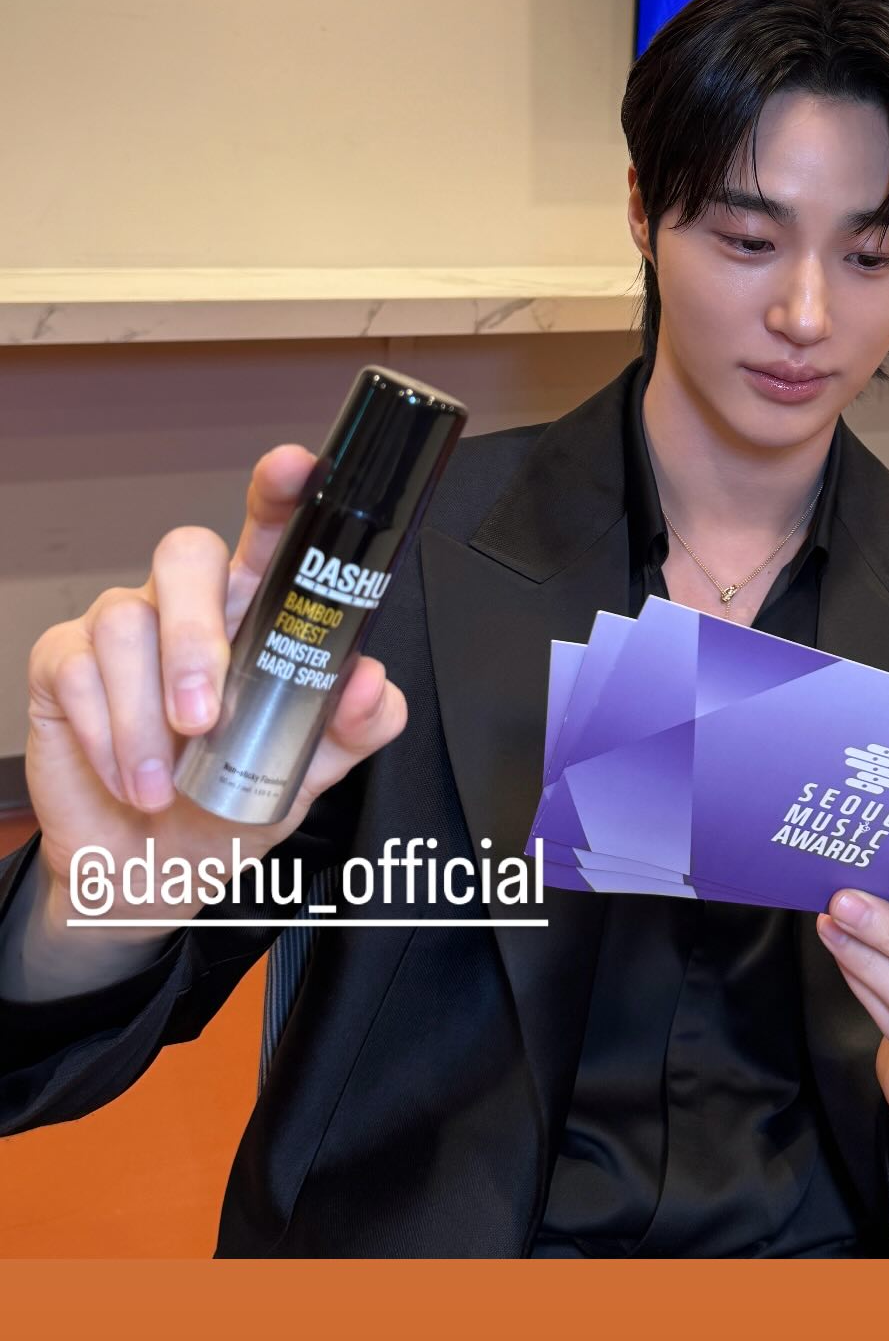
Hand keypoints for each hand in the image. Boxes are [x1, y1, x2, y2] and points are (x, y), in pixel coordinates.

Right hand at [23, 444, 409, 933]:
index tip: (292, 468)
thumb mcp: (305, 774)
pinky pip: (77, 670)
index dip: (279, 492)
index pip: (269, 533)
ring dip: (146, 716)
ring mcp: (124, 630)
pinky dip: (106, 734)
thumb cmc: (226, 806)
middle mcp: (189, 607)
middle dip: (196, 635)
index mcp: (257, 613)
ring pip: (127, 621)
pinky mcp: (65, 665)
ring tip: (164, 785)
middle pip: (187, 556)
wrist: (149, 872)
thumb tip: (371, 685)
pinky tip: (128, 777)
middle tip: (203, 717)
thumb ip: (351, 728)